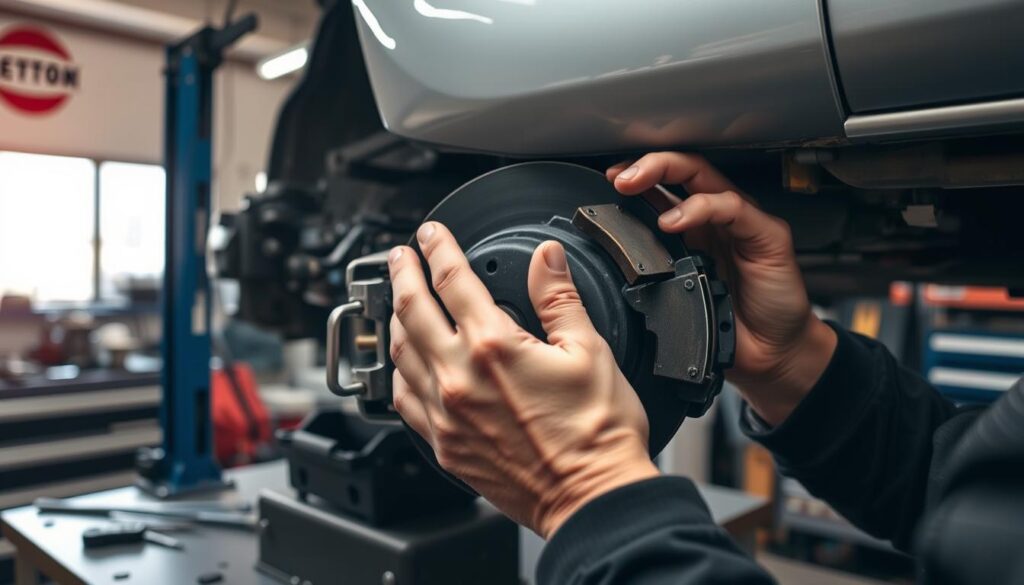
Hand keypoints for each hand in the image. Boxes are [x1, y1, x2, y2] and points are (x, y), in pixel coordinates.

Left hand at [388, 222, 658, 537]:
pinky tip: (403, 366)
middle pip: (411, 310)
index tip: (431, 234)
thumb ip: (559, 298)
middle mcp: (459, 378)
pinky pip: (404, 402)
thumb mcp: (590, 350)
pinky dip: (398, 374)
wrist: (591, 498)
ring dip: (393, 319)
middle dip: (402, 274)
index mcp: (494, 347)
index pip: (452, 280)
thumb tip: (547, 258)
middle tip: (398, 256)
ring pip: (399, 354)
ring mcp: (446, 415)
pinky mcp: (444, 445)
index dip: (438, 248)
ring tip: (397, 302)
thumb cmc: (596, 434)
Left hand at [609, 153, 836, 425]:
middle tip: (618, 177)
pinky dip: (700, 208)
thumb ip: (648, 268)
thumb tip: (606, 258)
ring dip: (664, 174)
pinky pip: (733, 208)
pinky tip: (674, 221)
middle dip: (646, 165)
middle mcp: (718, 218)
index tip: (608, 179)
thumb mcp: (671, 292)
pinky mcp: (768, 235)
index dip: (637, 175)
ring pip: (704, 177)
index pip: (666, 184)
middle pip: (683, 169)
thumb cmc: (725, 324)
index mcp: (695, 227)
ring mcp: (743, 223)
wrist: (769, 355)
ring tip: (634, 186)